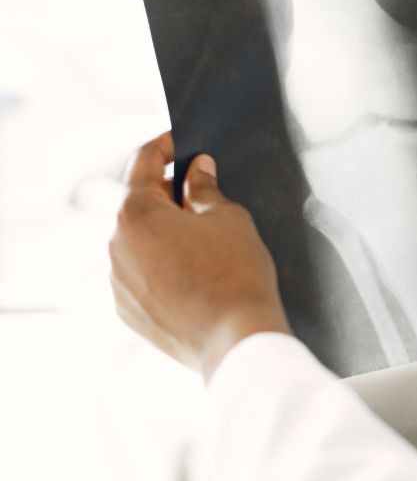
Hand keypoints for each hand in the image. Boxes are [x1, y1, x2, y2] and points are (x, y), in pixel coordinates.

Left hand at [109, 132, 289, 382]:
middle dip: (167, 194)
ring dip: (163, 232)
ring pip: (138, 242)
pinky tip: (193, 273)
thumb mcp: (230, 218)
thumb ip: (206, 188)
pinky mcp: (127, 311)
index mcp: (136, 214)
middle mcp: (115, 246)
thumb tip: (197, 170)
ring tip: (202, 240)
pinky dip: (160, 265)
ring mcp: (117, 282)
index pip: (144, 163)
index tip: (179, 141)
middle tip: (203, 192)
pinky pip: (139, 275)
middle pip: (138, 204)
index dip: (164, 146)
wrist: (237, 339)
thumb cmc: (237, 274)